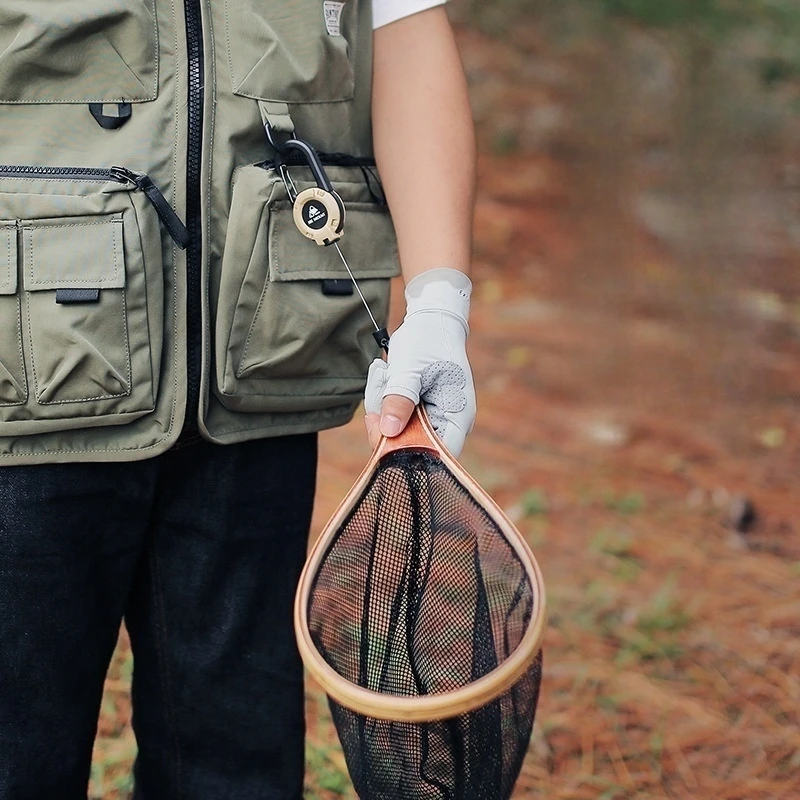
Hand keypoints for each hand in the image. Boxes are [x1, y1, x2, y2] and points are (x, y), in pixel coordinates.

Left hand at [364, 268, 475, 456]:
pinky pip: (397, 419)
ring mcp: (434, 417)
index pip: (440, 454)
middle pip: (415, 447)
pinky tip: (386, 379)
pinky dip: (385, 403)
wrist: (429, 318)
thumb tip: (388, 432)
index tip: (385, 438)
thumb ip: (399, 399)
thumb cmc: (427, 339)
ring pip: (401, 433)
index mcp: (458, 415)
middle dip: (389, 429)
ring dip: (384, 411)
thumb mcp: (410, 368)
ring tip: (385, 377)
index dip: (412, 454)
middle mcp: (449, 422)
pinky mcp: (420, 411)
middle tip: (374, 409)